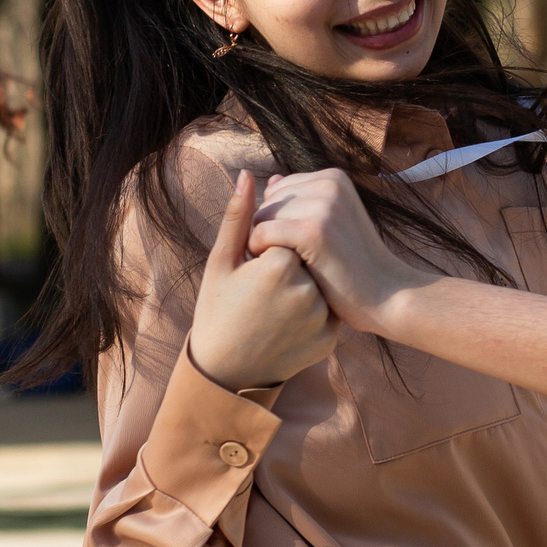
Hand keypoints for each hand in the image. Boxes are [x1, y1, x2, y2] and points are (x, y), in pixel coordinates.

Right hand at [188, 170, 339, 390]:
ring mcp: (320, 318)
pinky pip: (328, 311)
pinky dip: (313, 313)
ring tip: (274, 311)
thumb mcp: (221, 262)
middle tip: (262, 295)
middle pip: (306, 257)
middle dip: (289, 267)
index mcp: (279, 266)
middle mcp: (306, 290)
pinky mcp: (329, 340)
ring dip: (303, 288)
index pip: (287, 235)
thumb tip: (248, 174)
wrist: (225, 371)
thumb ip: (238, 217)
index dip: (267, 252)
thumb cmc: (216, 310)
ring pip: (320, 283)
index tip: (252, 275)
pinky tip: (288, 325)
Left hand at [252, 169, 428, 330]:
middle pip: (266, 203)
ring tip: (292, 265)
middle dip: (270, 232)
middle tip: (294, 259)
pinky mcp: (313, 230)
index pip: (276, 192)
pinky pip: (261, 234)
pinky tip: (283, 270)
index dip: (278, 222)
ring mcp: (323, 206)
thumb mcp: (333, 222)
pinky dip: (263, 255)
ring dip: (266, 246)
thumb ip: (303, 200)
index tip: (298, 246)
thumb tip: (271, 179)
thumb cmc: (356, 264)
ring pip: (260, 219)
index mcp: (334, 177)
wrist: (389, 295)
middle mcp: (329, 184)